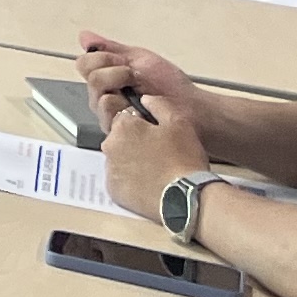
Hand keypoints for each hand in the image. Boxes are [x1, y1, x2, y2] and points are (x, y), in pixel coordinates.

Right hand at [76, 28, 195, 122]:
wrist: (192, 108)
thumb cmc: (170, 85)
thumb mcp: (140, 59)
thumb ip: (111, 48)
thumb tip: (84, 37)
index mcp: (106, 79)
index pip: (83, 64)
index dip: (102, 59)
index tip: (124, 62)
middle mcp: (102, 98)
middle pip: (90, 79)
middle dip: (115, 73)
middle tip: (135, 77)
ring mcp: (109, 117)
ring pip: (98, 98)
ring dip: (122, 90)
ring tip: (141, 95)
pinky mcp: (119, 133)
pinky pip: (109, 116)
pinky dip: (126, 107)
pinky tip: (141, 108)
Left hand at [101, 84, 211, 218]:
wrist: (186, 197)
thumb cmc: (184, 158)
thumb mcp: (179, 122)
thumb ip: (158, 104)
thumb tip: (145, 100)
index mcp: (122, 126)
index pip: (126, 118)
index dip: (142, 126)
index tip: (156, 135)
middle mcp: (109, 146)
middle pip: (119, 139)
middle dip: (135, 143)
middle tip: (159, 154)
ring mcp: (109, 170)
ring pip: (118, 159)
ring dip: (131, 162)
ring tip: (156, 171)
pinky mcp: (113, 191)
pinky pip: (119, 180)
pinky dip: (130, 181)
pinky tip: (148, 184)